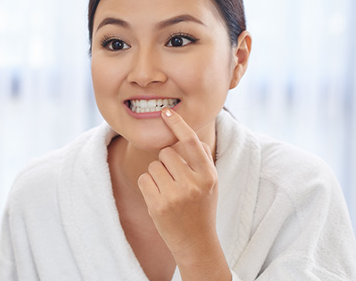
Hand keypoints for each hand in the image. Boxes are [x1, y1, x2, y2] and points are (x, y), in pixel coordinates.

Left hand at [137, 108, 228, 278]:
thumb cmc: (202, 208)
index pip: (192, 142)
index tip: (166, 112)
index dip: (178, 124)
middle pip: (166, 153)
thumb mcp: (211, 184)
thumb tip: (190, 135)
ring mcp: (174, 195)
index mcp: (208, 176)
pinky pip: (144, 179)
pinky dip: (148, 186)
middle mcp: (193, 184)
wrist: (196, 243)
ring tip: (169, 192)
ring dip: (157, 175)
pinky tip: (159, 199)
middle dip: (166, 162)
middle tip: (174, 180)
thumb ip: (203, 160)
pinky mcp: (158, 205)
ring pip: (153, 166)